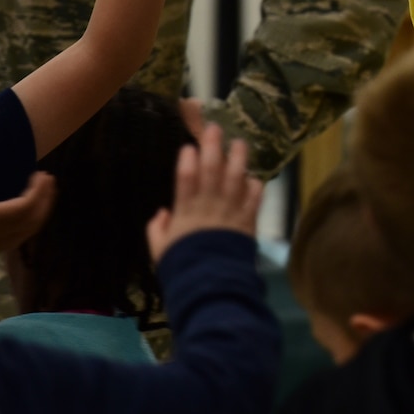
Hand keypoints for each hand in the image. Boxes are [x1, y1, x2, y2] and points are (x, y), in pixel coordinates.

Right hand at [0, 172, 55, 260]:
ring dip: (41, 209)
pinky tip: (32, 210)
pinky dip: (32, 219)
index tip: (41, 174)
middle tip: (49, 178)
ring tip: (46, 191)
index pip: (24, 208)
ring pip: (29, 229)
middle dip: (45, 198)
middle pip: (32, 219)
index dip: (37, 192)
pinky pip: (22, 234)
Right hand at [146, 121, 263, 261]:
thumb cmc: (182, 266)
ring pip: (236, 177)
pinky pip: (254, 197)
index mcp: (185, 211)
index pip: (185, 178)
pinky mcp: (248, 220)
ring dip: (238, 158)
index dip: (187, 160)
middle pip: (212, 170)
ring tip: (239, 142)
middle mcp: (209, 205)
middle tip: (214, 128)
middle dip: (213, 146)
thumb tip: (162, 211)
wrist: (211, 284)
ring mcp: (231, 211)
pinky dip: (255, 185)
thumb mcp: (159, 250)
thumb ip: (157, 229)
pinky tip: (254, 177)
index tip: (188, 146)